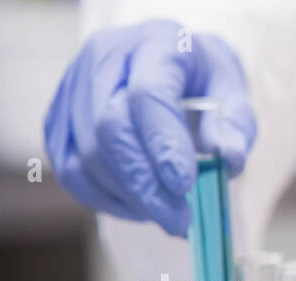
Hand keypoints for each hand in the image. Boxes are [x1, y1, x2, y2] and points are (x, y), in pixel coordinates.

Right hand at [44, 20, 255, 236]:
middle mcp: (105, 58)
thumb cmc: (204, 83)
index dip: (164, 145)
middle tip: (179, 222)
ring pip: (87, 155)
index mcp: (155, 44)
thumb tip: (229, 159)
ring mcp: (73, 87)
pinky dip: (103, 199)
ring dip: (127, 197)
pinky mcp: (60, 118)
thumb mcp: (234, 96)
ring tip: (165, 213)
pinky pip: (70, 170)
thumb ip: (236, 127)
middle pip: (110, 129)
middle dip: (146, 185)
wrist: (168, 66)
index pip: (148, 96)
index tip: (184, 186)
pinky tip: (137, 207)